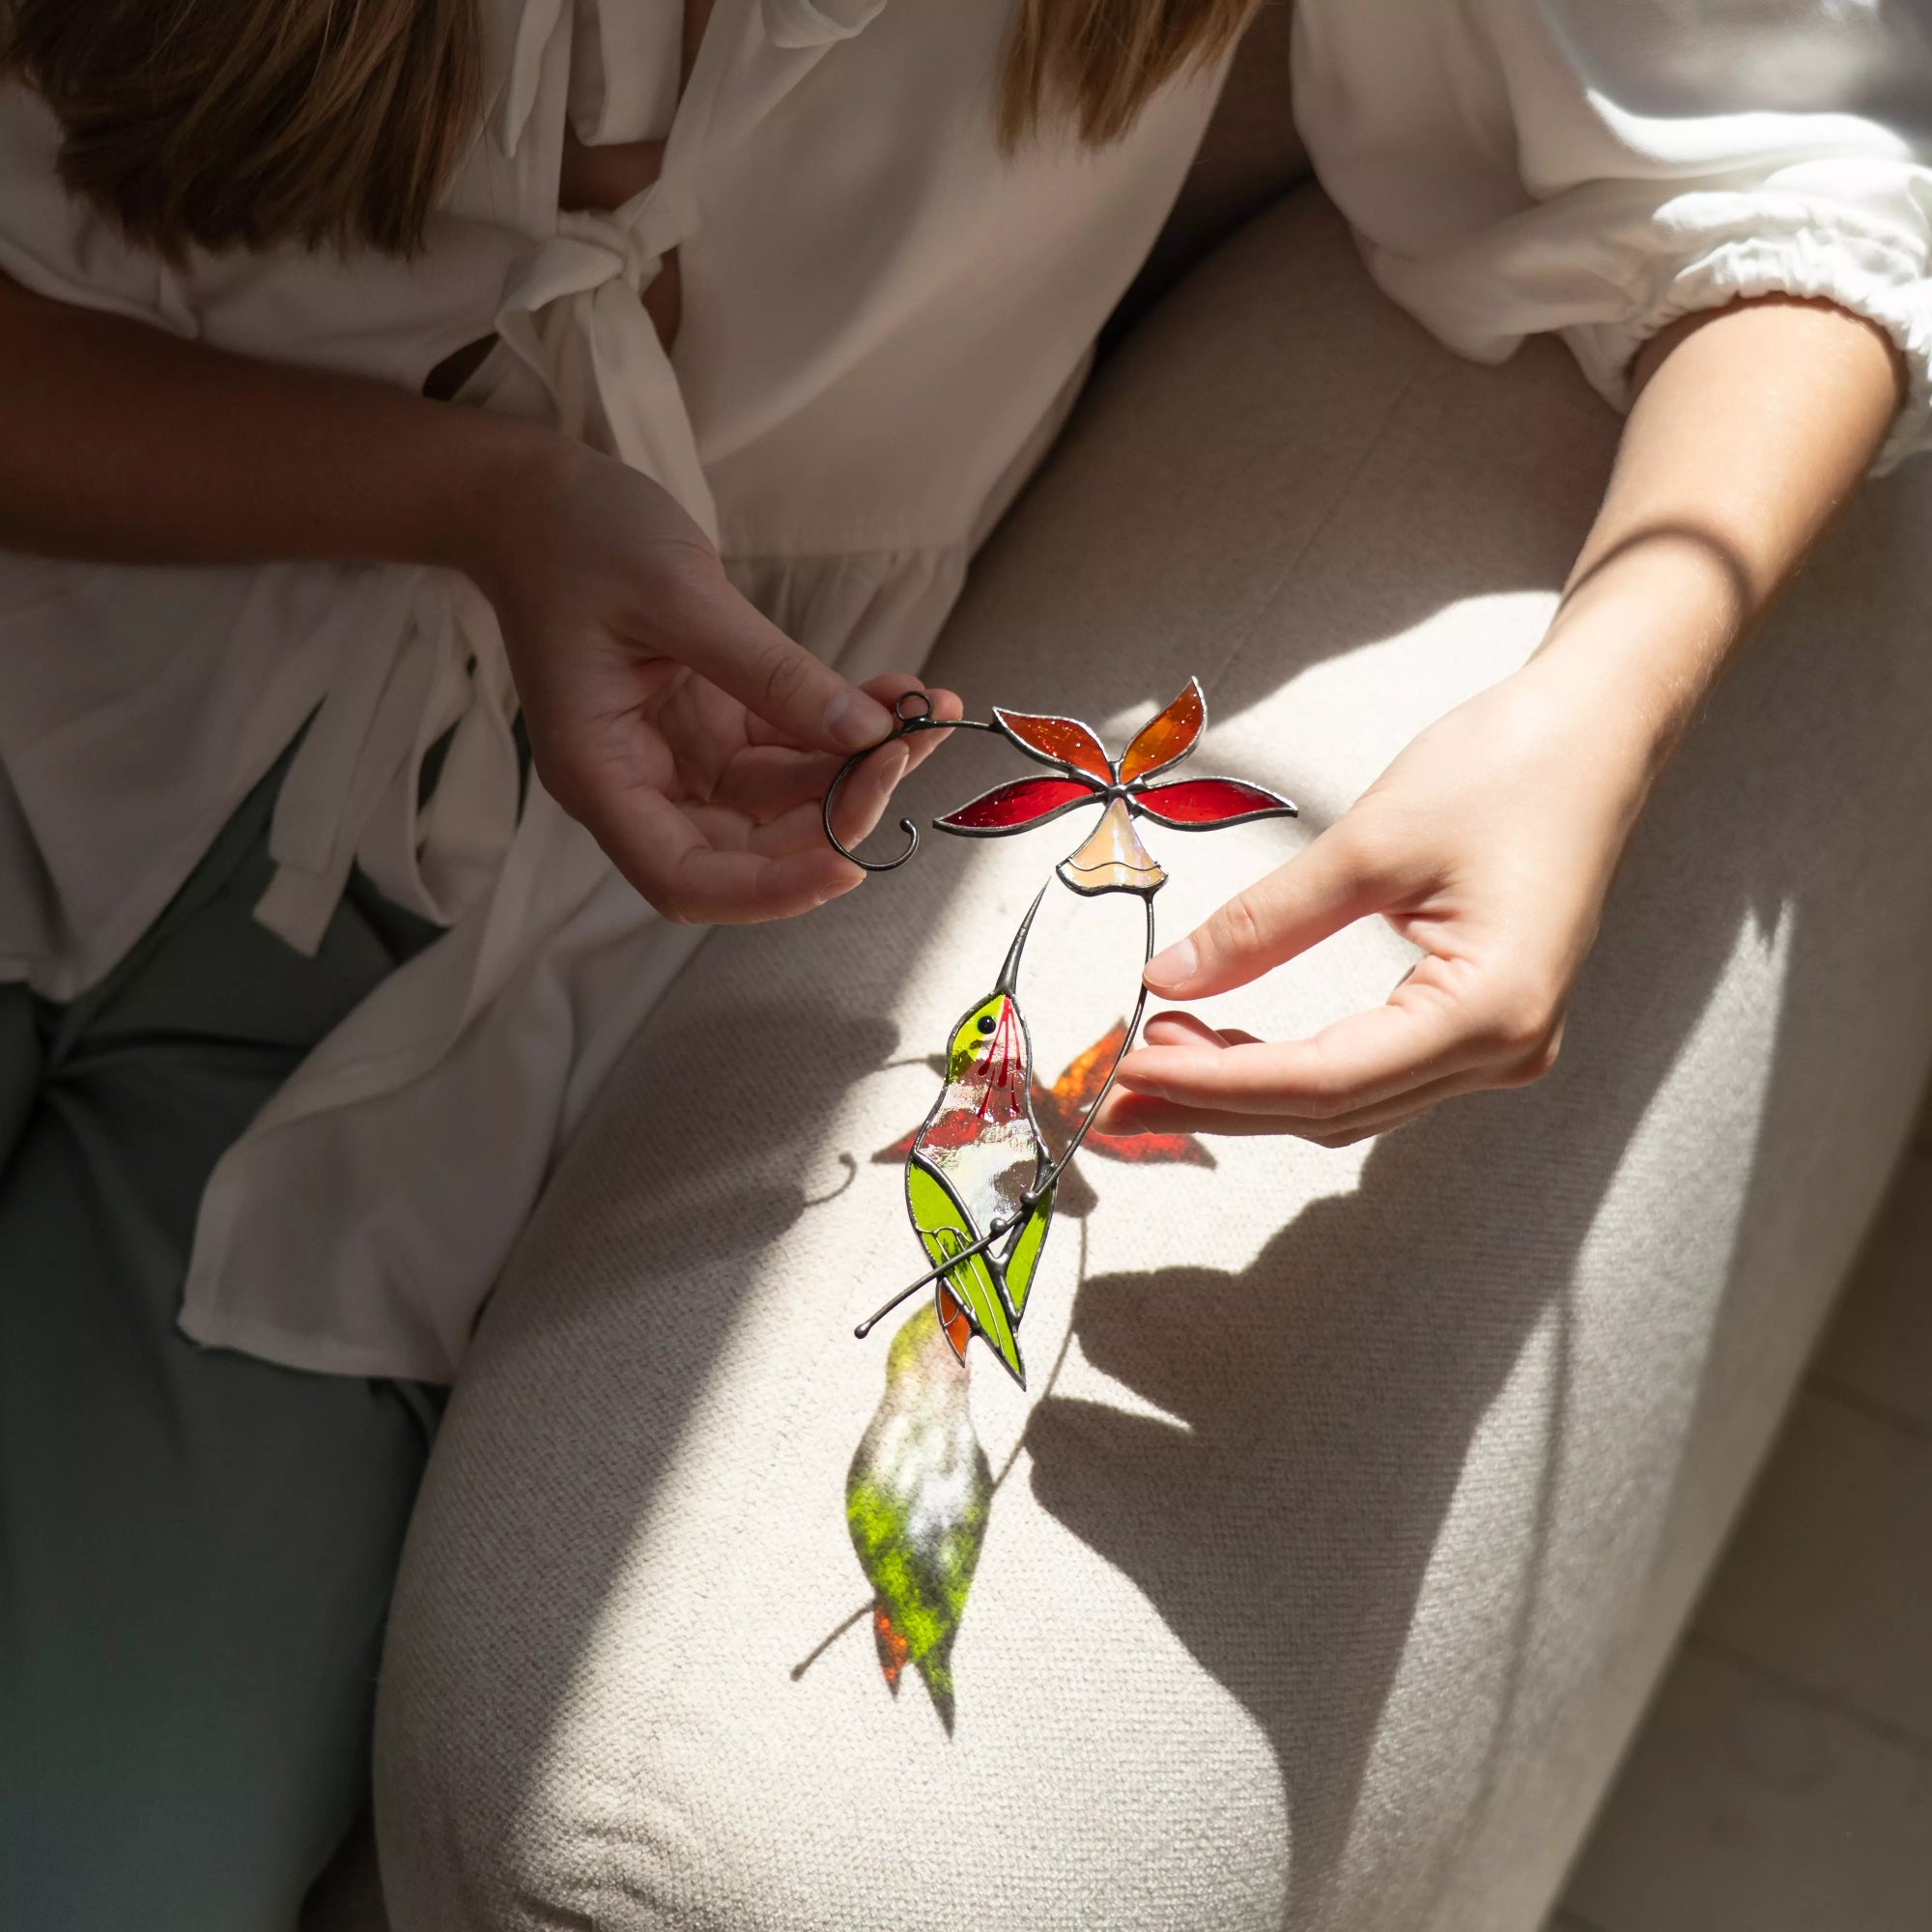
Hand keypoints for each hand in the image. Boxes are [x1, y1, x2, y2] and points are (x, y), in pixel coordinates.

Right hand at [463, 441, 955, 921]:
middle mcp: (642, 782)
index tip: (847, 862)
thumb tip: (867, 735)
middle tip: (908, 747)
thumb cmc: (577, 539)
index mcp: (601, 774)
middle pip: (750, 847)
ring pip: (786, 798)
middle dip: (837, 812)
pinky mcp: (715, 723)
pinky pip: (793, 748)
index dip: (768, 889)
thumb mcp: (680, 594)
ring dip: (861, 766)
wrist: (537, 498)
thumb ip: (773, 673)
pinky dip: (848, 727)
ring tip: (926, 711)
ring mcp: (683, 756)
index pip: (684, 879)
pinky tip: (901, 696)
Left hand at [1096, 663, 1658, 1145]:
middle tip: (1110, 1088)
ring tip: (1154, 1057)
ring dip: (1247, 1089)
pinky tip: (1224, 1048)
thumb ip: (1263, 923)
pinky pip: (1372, 1075)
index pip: (1322, 1078)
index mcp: (1491, 1011)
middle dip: (1215, 1100)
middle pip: (1332, 1108)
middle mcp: (1504, 1052)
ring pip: (1348, 1103)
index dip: (1214, 1083)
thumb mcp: (1367, 842)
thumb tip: (1166, 981)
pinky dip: (1291, 1069)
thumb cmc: (1502, 768)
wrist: (1596, 731)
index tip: (1123, 1070)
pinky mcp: (1482, 1028)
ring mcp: (1500, 1049)